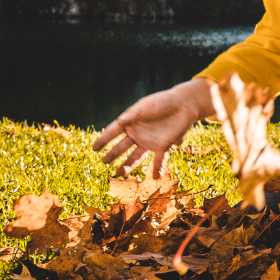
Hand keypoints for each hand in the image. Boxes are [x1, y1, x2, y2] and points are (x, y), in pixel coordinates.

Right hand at [92, 79, 211, 177]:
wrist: (184, 105)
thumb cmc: (163, 102)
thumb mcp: (145, 107)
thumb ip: (132, 115)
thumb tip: (119, 122)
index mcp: (130, 122)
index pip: (113, 132)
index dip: (103, 139)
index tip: (94, 148)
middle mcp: (137, 134)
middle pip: (122, 147)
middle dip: (113, 155)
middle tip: (104, 162)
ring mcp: (149, 142)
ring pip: (136, 157)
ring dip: (128, 165)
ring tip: (120, 173)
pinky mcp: (164, 146)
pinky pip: (158, 160)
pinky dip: (157, 168)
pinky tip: (156, 176)